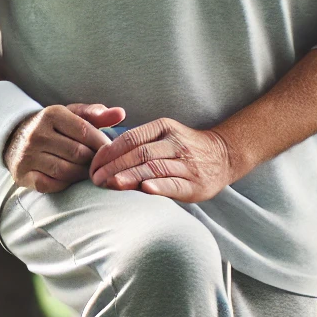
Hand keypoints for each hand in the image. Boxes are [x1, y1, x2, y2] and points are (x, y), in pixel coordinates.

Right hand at [4, 103, 125, 193]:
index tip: (109, 151)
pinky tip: (68, 178)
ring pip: (66, 171)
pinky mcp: (23, 174)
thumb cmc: (52, 127)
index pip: (86, 132)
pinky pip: (52, 184)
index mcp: (51, 114)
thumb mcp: (71, 114)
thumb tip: (121, 113)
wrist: (15, 138)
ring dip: (81, 174)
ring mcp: (28, 154)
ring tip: (87, 172)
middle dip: (93, 161)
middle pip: (78, 154)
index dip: (102, 144)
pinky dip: (64, 184)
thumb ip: (96, 114)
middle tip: (100, 165)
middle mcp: (37, 133)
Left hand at [89, 117, 234, 201]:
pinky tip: (145, 189)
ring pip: (153, 168)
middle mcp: (174, 143)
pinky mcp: (195, 184)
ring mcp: (186, 164)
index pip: (130, 139)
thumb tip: (104, 155)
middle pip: (139, 154)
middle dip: (114, 166)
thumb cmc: (182, 146)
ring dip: (130, 176)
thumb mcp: (162, 134)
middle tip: (95, 178)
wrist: (222, 155)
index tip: (93, 164)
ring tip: (111, 183)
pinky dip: (159, 186)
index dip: (109, 151)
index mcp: (162, 128)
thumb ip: (138, 142)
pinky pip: (174, 184)